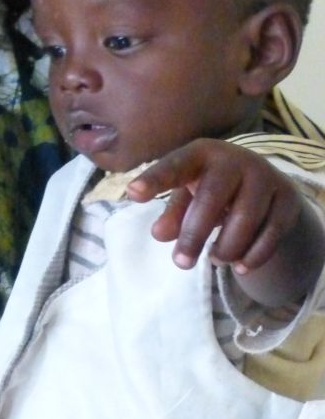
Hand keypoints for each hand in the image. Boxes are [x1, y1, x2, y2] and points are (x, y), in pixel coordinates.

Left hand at [126, 138, 301, 272]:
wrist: (265, 181)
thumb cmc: (214, 186)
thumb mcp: (189, 194)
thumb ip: (173, 212)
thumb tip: (160, 234)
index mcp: (201, 153)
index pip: (175, 165)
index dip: (155, 179)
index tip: (133, 193)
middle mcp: (234, 160)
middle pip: (211, 198)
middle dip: (194, 234)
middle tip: (180, 263)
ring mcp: (264, 177)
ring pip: (244, 220)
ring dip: (226, 247)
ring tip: (215, 257)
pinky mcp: (286, 199)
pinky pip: (270, 234)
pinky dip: (253, 255)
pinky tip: (240, 265)